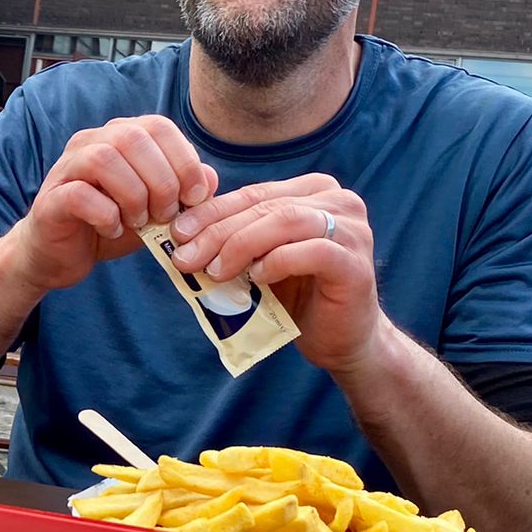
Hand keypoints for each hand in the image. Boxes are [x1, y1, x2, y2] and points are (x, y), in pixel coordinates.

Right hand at [8, 115, 217, 294]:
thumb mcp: (154, 209)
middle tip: (165, 215)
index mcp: (119, 137)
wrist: (60, 256)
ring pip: (104, 159)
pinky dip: (106, 216)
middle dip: (161, 180)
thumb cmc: (108, 226)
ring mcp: (67, 168)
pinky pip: (80, 194)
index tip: (196, 196)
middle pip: (133, 138)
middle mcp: (91, 143)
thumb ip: (182, 192)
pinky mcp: (51, 199)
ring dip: (133, 195)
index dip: (184, 159)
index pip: (158, 126)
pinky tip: (112, 230)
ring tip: (139, 222)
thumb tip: (210, 177)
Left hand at [165, 174, 386, 374]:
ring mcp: (352, 230)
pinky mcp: (355, 263)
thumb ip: (236, 235)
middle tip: (186, 257)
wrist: (342, 341)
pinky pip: (312, 251)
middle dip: (218, 232)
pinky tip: (256, 278)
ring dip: (241, 245)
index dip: (211, 212)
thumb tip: (183, 227)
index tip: (176, 233)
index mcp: (314, 191)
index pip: (253, 194)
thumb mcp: (261, 258)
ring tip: (214, 271)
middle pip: (265, 206)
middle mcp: (338, 201)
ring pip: (285, 221)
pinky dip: (277, 261)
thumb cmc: (299, 297)